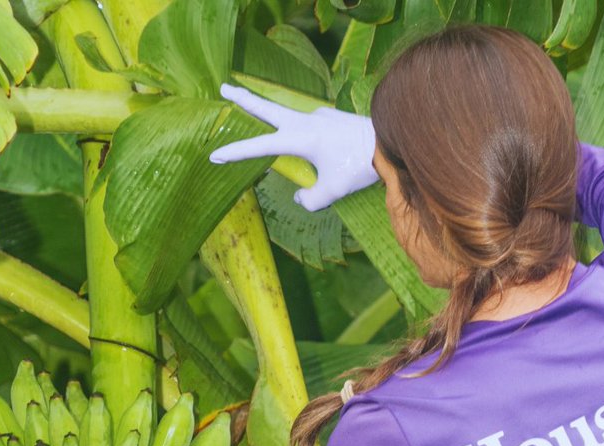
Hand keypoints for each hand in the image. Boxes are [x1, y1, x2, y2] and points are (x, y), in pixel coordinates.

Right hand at [210, 83, 378, 211]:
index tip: (215, 154)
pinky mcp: (330, 118)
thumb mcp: (333, 191)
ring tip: (260, 116)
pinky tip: (316, 148)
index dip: (236, 152)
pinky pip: (309, 127)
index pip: (260, 146)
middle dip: (243, 99)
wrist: (388, 142)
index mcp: (300, 138)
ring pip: (286, 115)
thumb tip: (300, 199)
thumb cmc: (359, 165)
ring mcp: (318, 117)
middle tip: (223, 88)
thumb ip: (311, 200)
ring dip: (270, 114)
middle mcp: (305, 122)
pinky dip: (301, 132)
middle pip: (267, 108)